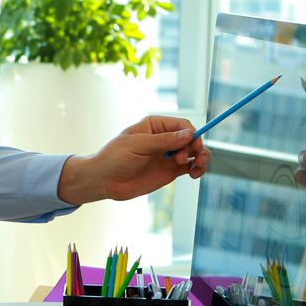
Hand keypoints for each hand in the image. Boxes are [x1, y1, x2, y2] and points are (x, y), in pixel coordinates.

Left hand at [57, 115, 211, 203]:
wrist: (104, 180)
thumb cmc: (115, 157)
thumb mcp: (138, 145)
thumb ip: (164, 141)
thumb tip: (189, 134)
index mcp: (155, 125)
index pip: (182, 125)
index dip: (192, 134)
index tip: (192, 145)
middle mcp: (164, 138)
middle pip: (191, 138)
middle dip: (195, 147)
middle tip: (183, 159)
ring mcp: (168, 155)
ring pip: (194, 152)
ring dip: (202, 158)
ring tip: (198, 167)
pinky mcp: (170, 170)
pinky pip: (191, 167)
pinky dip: (198, 169)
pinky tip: (195, 174)